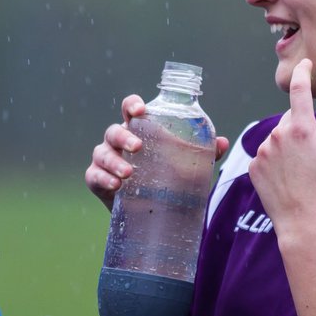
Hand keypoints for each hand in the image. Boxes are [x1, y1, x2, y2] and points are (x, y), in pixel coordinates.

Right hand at [85, 94, 229, 210]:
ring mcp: (106, 160)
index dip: (132, 105)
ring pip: (102, 153)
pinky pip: (93, 176)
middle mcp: (119, 142)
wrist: (150, 211)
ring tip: (128, 174)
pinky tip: (116, 186)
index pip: (131, 110)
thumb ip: (204, 153)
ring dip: (114, 162)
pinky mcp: (97, 180)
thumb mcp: (187, 165)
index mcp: (140, 130)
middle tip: (138, 147)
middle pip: (115, 131)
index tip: (141, 109)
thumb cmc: (167, 177)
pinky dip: (103, 179)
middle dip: (124, 137)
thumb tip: (222, 142)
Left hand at [248, 59, 315, 235]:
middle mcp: (278, 136)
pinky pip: (266, 155)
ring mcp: (263, 152)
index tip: (306, 65)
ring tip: (300, 171)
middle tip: (315, 155)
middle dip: (302, 128)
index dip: (304, 73)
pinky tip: (287, 179)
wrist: (304, 224)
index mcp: (302, 130)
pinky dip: (276, 160)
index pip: (300, 90)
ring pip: (277, 137)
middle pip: (290, 119)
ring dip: (288, 145)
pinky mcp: (253, 167)